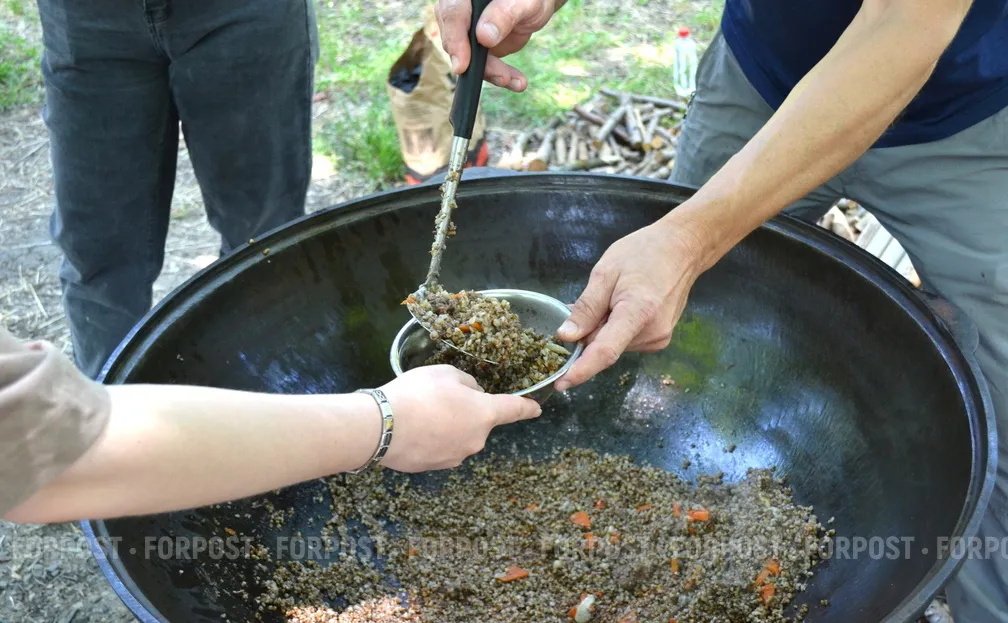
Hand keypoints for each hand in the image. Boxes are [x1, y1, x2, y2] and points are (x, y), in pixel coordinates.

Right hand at [377, 365, 541, 471]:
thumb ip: (466, 383)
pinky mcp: (435, 468)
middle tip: (438, 398)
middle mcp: (476, 440)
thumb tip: (470, 394)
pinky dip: (431, 439)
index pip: (514, 409)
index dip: (526, 408)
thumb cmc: (418, 394)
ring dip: (446, 425)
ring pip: (457, 435)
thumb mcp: (445, 374)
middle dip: (464, 411)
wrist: (382, 429)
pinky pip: (439, 448)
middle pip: (478, 422)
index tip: (536, 409)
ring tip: (418, 414)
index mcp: (484, 414)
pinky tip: (411, 429)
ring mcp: (455, 457)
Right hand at [435, 0, 559, 90]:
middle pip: (455, 39)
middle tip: (500, 77)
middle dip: (476, 63)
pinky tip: (516, 82)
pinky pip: (481, 66)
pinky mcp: (477, 48)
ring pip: (467, 57)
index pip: (452, 14)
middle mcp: (461, 12)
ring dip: (490, 72)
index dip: (455, 40)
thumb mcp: (523, 3)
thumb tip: (483, 36)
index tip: (462, 65)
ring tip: (512, 80)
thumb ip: (504, 14)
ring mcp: (467, 31)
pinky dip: (498, 75)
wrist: (535, 6)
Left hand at [554, 220, 705, 390]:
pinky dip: (614, 330)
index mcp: (638, 313)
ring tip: (608, 300)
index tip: (561, 384)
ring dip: (601, 331)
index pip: (605, 352)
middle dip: (586, 335)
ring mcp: (658, 339)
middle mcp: (652, 333)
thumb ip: (586, 307)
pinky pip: (625, 341)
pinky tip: (618, 306)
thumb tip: (566, 336)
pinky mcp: (660, 339)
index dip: (581, 370)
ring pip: (614, 346)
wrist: (682, 249)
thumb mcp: (605, 272)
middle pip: (606, 348)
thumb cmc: (643, 253)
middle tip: (580, 308)